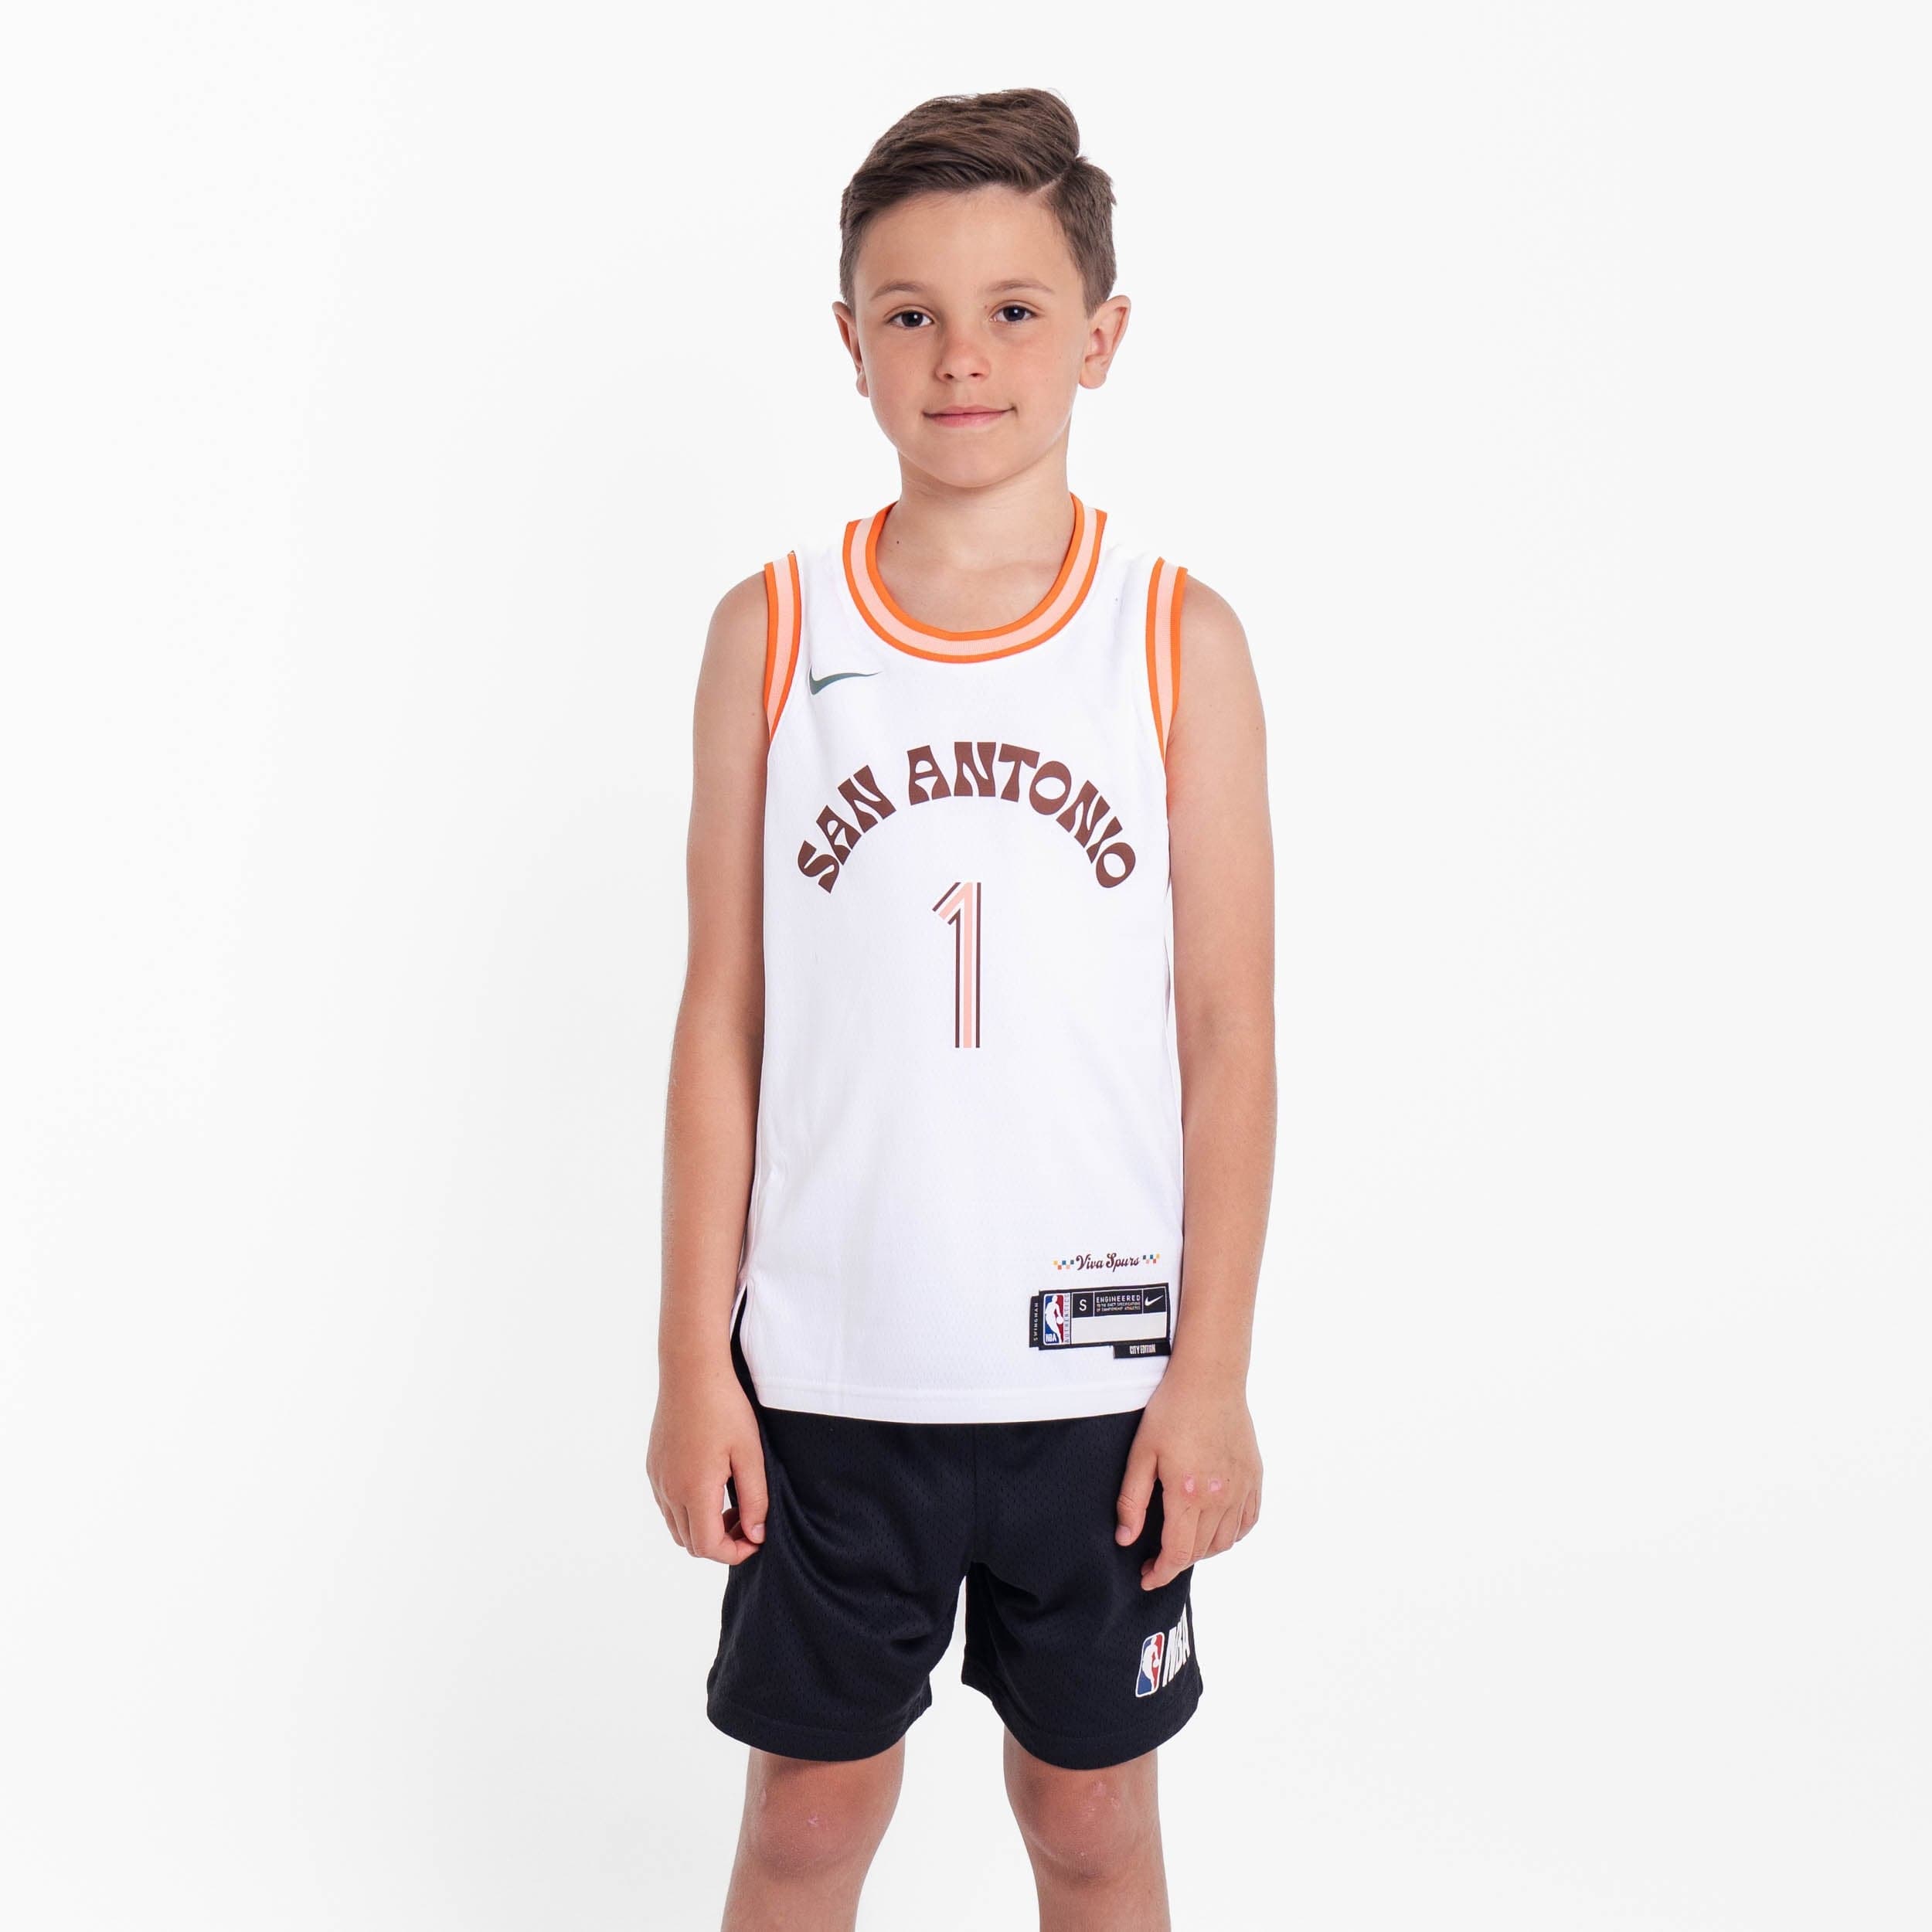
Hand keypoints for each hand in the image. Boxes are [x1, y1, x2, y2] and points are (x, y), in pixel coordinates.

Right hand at [647, 1361, 767, 1564]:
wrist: (690, 1371)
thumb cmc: (725, 1408)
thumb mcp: (750, 1453)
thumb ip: (755, 1499)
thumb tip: (755, 1535)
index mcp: (694, 1489)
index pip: (708, 1547)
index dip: (735, 1553)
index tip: (757, 1538)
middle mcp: (669, 1490)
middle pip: (690, 1543)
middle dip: (722, 1543)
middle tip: (748, 1521)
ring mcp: (657, 1478)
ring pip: (677, 1527)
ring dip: (704, 1528)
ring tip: (732, 1505)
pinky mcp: (653, 1466)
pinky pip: (667, 1504)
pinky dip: (689, 1510)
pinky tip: (712, 1486)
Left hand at [1115, 1366, 1262, 1589]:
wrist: (1210, 1379)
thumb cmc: (1172, 1410)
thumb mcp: (1141, 1453)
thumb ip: (1132, 1500)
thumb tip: (1126, 1538)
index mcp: (1188, 1493)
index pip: (1178, 1553)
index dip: (1161, 1573)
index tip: (1147, 1577)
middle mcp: (1220, 1497)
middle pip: (1201, 1551)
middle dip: (1176, 1562)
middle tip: (1155, 1558)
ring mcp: (1241, 1488)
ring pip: (1226, 1541)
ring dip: (1203, 1551)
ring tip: (1183, 1542)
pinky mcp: (1254, 1477)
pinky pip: (1248, 1522)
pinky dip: (1231, 1534)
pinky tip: (1215, 1528)